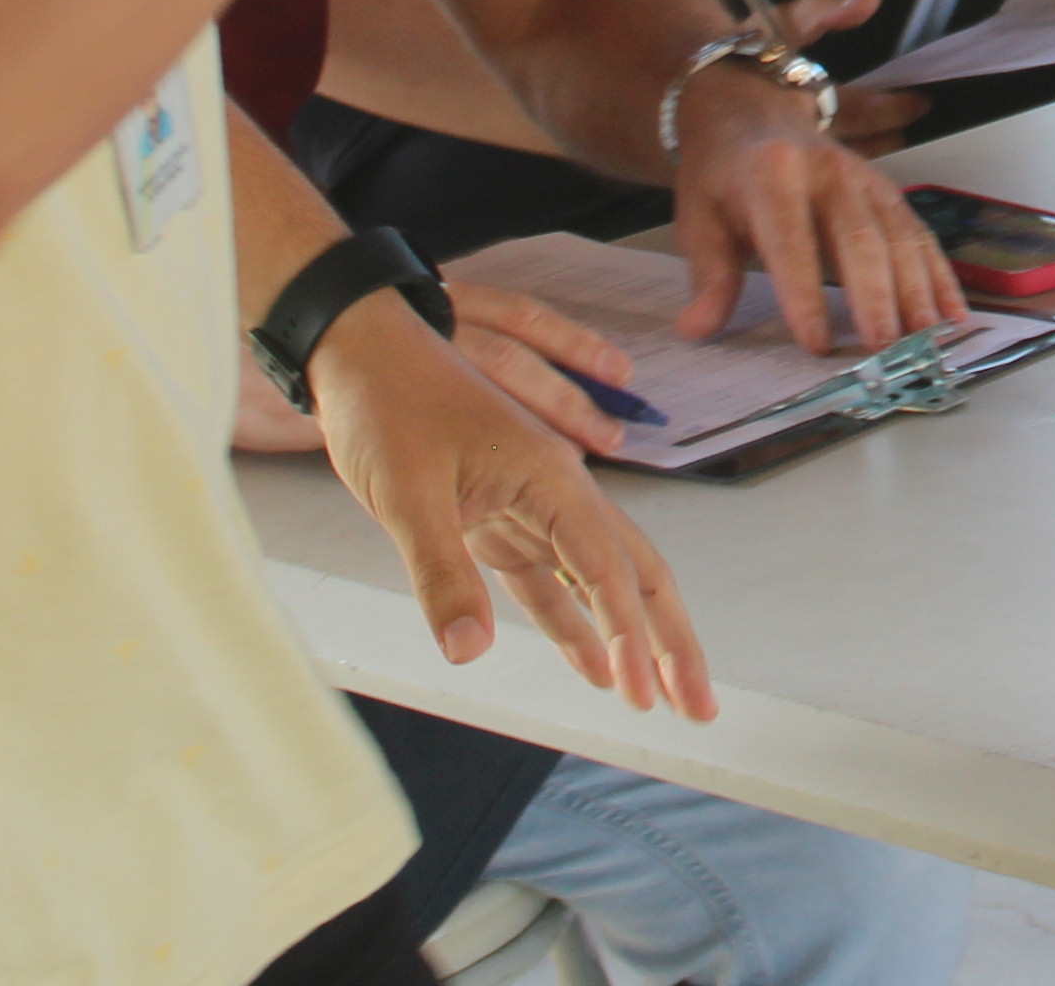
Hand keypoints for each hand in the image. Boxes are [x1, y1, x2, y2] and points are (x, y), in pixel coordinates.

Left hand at [303, 292, 715, 719]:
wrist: (355, 350)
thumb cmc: (384, 404)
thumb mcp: (407, 494)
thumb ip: (443, 575)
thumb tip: (470, 652)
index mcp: (549, 476)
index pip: (607, 569)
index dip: (629, 636)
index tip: (637, 694)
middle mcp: (555, 490)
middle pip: (633, 572)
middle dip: (669, 642)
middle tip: (699, 705)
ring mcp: (528, 505)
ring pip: (599, 578)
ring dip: (631, 638)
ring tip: (660, 698)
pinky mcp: (494, 518)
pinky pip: (548, 580)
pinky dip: (573, 623)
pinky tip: (591, 666)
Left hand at [666, 30, 967, 358]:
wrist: (751, 111)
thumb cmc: (721, 176)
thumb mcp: (699, 218)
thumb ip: (709, 275)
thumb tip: (697, 329)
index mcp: (773, 176)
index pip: (792, 243)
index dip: (805, 295)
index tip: (816, 344)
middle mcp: (828, 173)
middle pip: (858, 239)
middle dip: (875, 296)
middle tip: (883, 347)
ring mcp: (865, 179)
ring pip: (898, 236)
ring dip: (917, 289)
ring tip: (925, 337)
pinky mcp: (888, 190)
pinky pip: (919, 233)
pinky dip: (939, 274)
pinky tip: (952, 312)